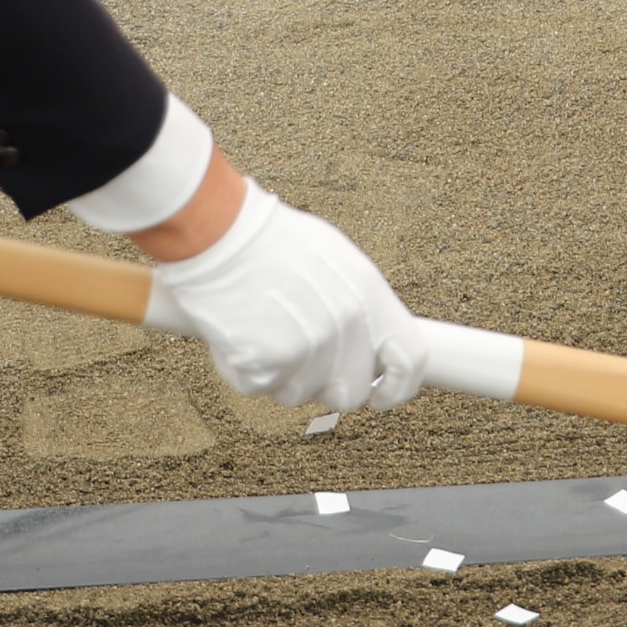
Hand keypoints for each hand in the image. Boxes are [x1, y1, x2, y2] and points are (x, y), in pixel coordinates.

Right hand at [141, 181, 422, 413]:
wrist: (216, 231)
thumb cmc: (267, 238)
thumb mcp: (332, 257)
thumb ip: (357, 304)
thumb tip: (369, 340)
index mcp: (368, 294)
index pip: (411, 359)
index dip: (399, 387)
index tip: (383, 395)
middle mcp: (345, 324)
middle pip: (352, 391)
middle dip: (325, 384)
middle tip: (297, 355)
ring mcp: (307, 347)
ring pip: (300, 393)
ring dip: (278, 373)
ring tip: (260, 329)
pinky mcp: (267, 363)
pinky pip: (258, 387)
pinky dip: (241, 368)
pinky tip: (235, 333)